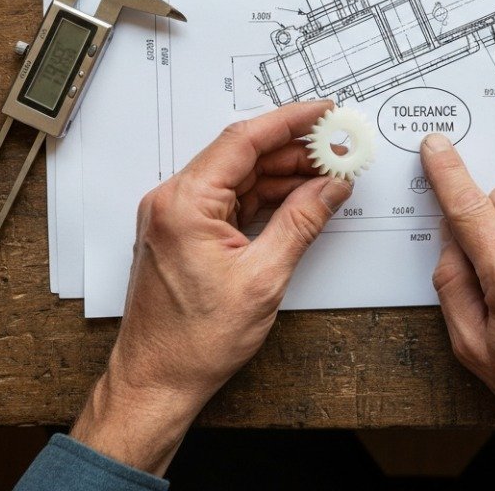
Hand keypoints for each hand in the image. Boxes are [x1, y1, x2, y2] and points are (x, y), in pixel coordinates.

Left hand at [71, 101, 351, 474]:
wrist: (156, 381)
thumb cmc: (193, 341)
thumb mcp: (263, 278)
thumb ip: (301, 222)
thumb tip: (331, 187)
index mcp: (184, 203)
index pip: (244, 141)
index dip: (289, 121)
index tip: (323, 113)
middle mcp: (173, 201)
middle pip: (243, 156)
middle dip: (294, 150)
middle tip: (338, 148)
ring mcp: (176, 217)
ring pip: (240, 178)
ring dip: (284, 175)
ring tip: (329, 174)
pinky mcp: (184, 233)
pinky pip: (231, 201)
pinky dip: (266, 198)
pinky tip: (300, 198)